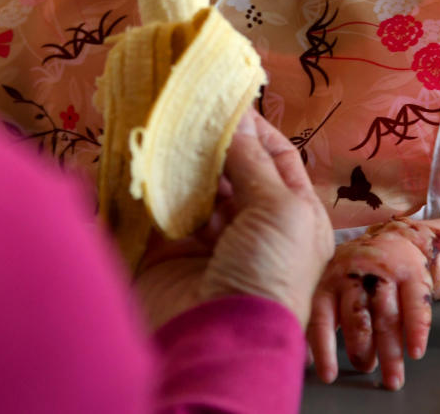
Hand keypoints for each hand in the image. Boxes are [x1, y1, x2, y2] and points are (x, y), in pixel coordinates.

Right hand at [135, 111, 333, 328]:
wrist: (220, 340)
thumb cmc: (268, 275)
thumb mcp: (279, 209)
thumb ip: (253, 160)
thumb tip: (238, 115)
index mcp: (292, 214)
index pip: (276, 157)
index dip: (254, 128)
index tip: (226, 100)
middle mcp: (251, 223)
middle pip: (230, 167)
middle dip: (211, 140)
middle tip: (187, 109)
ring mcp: (207, 236)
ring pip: (193, 183)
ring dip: (180, 160)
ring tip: (165, 130)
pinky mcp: (167, 248)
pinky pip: (160, 205)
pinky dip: (153, 184)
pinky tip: (147, 161)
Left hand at [307, 229, 433, 390]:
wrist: (393, 239)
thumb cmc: (354, 276)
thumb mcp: (330, 287)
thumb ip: (318, 320)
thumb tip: (303, 359)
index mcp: (328, 282)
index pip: (321, 317)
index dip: (324, 348)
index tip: (329, 376)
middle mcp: (355, 276)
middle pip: (357, 318)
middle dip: (361, 349)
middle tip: (364, 369)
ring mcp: (384, 274)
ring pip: (386, 316)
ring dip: (390, 350)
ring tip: (392, 378)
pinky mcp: (412, 274)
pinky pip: (415, 305)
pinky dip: (416, 330)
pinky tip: (415, 351)